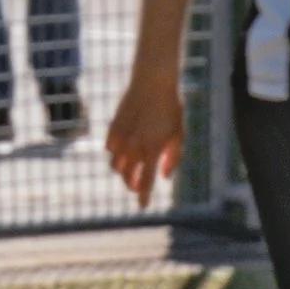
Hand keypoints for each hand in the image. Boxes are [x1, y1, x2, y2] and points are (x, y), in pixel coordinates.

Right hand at [105, 64, 183, 204]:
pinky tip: (123, 150)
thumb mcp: (179, 134)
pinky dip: (115, 153)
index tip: (142, 206)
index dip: (143, 196)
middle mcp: (135, 145)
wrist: (153, 82)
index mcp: (153, 149)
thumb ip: (172, 157)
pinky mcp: (113, 126)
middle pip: (127, 176)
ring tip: (130, 169)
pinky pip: (110, 148)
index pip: (146, 181)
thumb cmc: (171, 108)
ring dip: (122, 171)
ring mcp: (122, 136)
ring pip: (115, 164)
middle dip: (132, 185)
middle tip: (138, 186)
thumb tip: (163, 175)